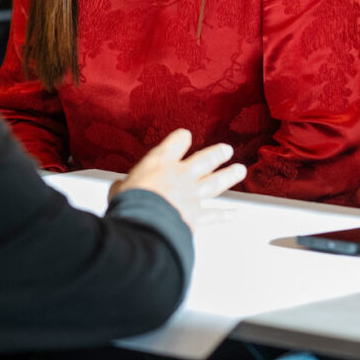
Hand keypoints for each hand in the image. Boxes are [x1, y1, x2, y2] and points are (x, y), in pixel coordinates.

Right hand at [112, 128, 245, 228]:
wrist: (144, 223)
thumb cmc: (129, 203)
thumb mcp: (119, 188)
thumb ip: (124, 186)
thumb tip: (120, 189)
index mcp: (160, 162)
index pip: (176, 142)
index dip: (182, 139)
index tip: (185, 136)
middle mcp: (180, 175)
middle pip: (205, 159)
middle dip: (217, 153)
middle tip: (227, 149)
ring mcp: (192, 195)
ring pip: (216, 182)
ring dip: (229, 175)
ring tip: (239, 170)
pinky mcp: (197, 216)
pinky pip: (214, 215)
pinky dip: (224, 215)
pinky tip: (233, 213)